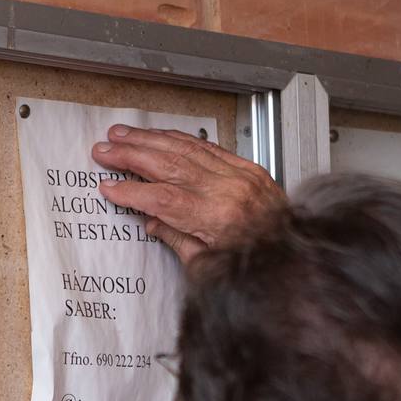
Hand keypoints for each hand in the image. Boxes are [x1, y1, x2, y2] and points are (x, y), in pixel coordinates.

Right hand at [91, 126, 286, 263]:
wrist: (296, 256)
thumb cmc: (256, 266)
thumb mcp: (208, 265)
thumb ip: (177, 239)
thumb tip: (151, 221)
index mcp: (216, 217)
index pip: (161, 198)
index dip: (131, 191)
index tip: (108, 187)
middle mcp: (227, 190)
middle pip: (167, 165)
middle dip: (130, 154)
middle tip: (103, 149)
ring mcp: (239, 176)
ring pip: (184, 149)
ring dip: (148, 139)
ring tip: (122, 135)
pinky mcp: (248, 169)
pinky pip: (208, 147)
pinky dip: (179, 139)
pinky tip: (159, 135)